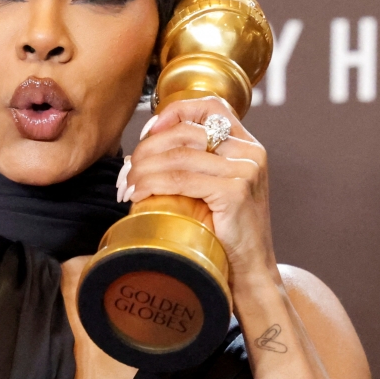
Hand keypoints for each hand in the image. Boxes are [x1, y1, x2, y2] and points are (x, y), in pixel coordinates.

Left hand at [124, 97, 277, 287]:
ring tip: (128, 186)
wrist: (251, 272)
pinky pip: (181, 179)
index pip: (210, 106)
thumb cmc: (227, 233)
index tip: (148, 133)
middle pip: (186, 131)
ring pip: (179, 156)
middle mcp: (250, 152)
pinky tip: (139, 194)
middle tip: (128, 171)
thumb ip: (198, 165)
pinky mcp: (235, 192)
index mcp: (248, 146)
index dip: (174, 112)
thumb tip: (144, 150)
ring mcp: (245, 171)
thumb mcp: (219, 189)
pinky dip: (152, 184)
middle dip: (148, 148)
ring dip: (144, 169)